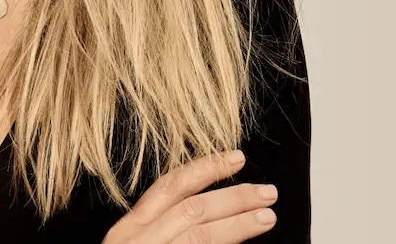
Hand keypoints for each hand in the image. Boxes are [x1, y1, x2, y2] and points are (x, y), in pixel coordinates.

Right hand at [102, 151, 278, 242]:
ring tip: (267, 216)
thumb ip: (164, 234)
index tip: (235, 159)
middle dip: (233, 196)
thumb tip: (209, 215)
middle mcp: (137, 241)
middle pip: (192, 208)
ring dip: (238, 222)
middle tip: (267, 192)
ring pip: (200, 233)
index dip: (205, 169)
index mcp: (129, 231)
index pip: (171, 186)